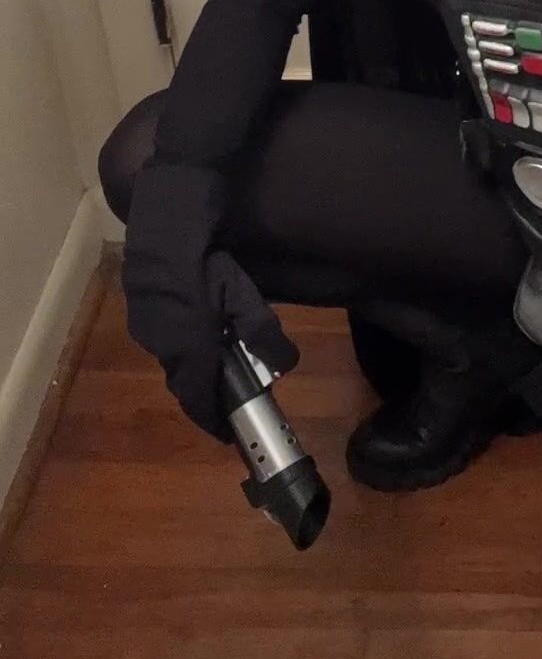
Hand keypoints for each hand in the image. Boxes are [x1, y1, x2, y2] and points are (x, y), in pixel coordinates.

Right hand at [121, 158, 298, 442]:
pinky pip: (163, 341)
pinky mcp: (139, 310)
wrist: (166, 225)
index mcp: (189, 348)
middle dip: (206, 395)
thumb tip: (286, 367)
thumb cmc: (209, 263)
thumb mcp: (244, 296)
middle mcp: (162, 345)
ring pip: (173, 361)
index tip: (228, 433)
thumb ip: (263, 334)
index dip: (213, 419)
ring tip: (215, 367)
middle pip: (186, 382)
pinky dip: (181, 348)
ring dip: (193, 369)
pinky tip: (196, 334)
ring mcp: (146, 328)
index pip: (199, 399)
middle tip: (228, 400)